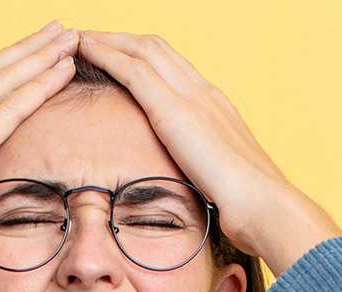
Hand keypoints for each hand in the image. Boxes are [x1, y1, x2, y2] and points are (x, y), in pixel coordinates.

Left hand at [77, 30, 341, 273]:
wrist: (264, 204)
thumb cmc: (247, 204)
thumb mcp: (220, 179)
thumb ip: (202, 170)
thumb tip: (194, 185)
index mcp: (215, 106)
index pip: (172, 67)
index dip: (141, 56)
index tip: (116, 55)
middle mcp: (204, 92)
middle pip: (155, 48)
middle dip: (120, 38)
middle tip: (88, 37)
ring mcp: (191, 96)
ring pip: (142, 49)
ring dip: (107, 38)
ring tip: (77, 36)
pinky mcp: (174, 109)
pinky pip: (133, 69)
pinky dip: (106, 54)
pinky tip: (84, 49)